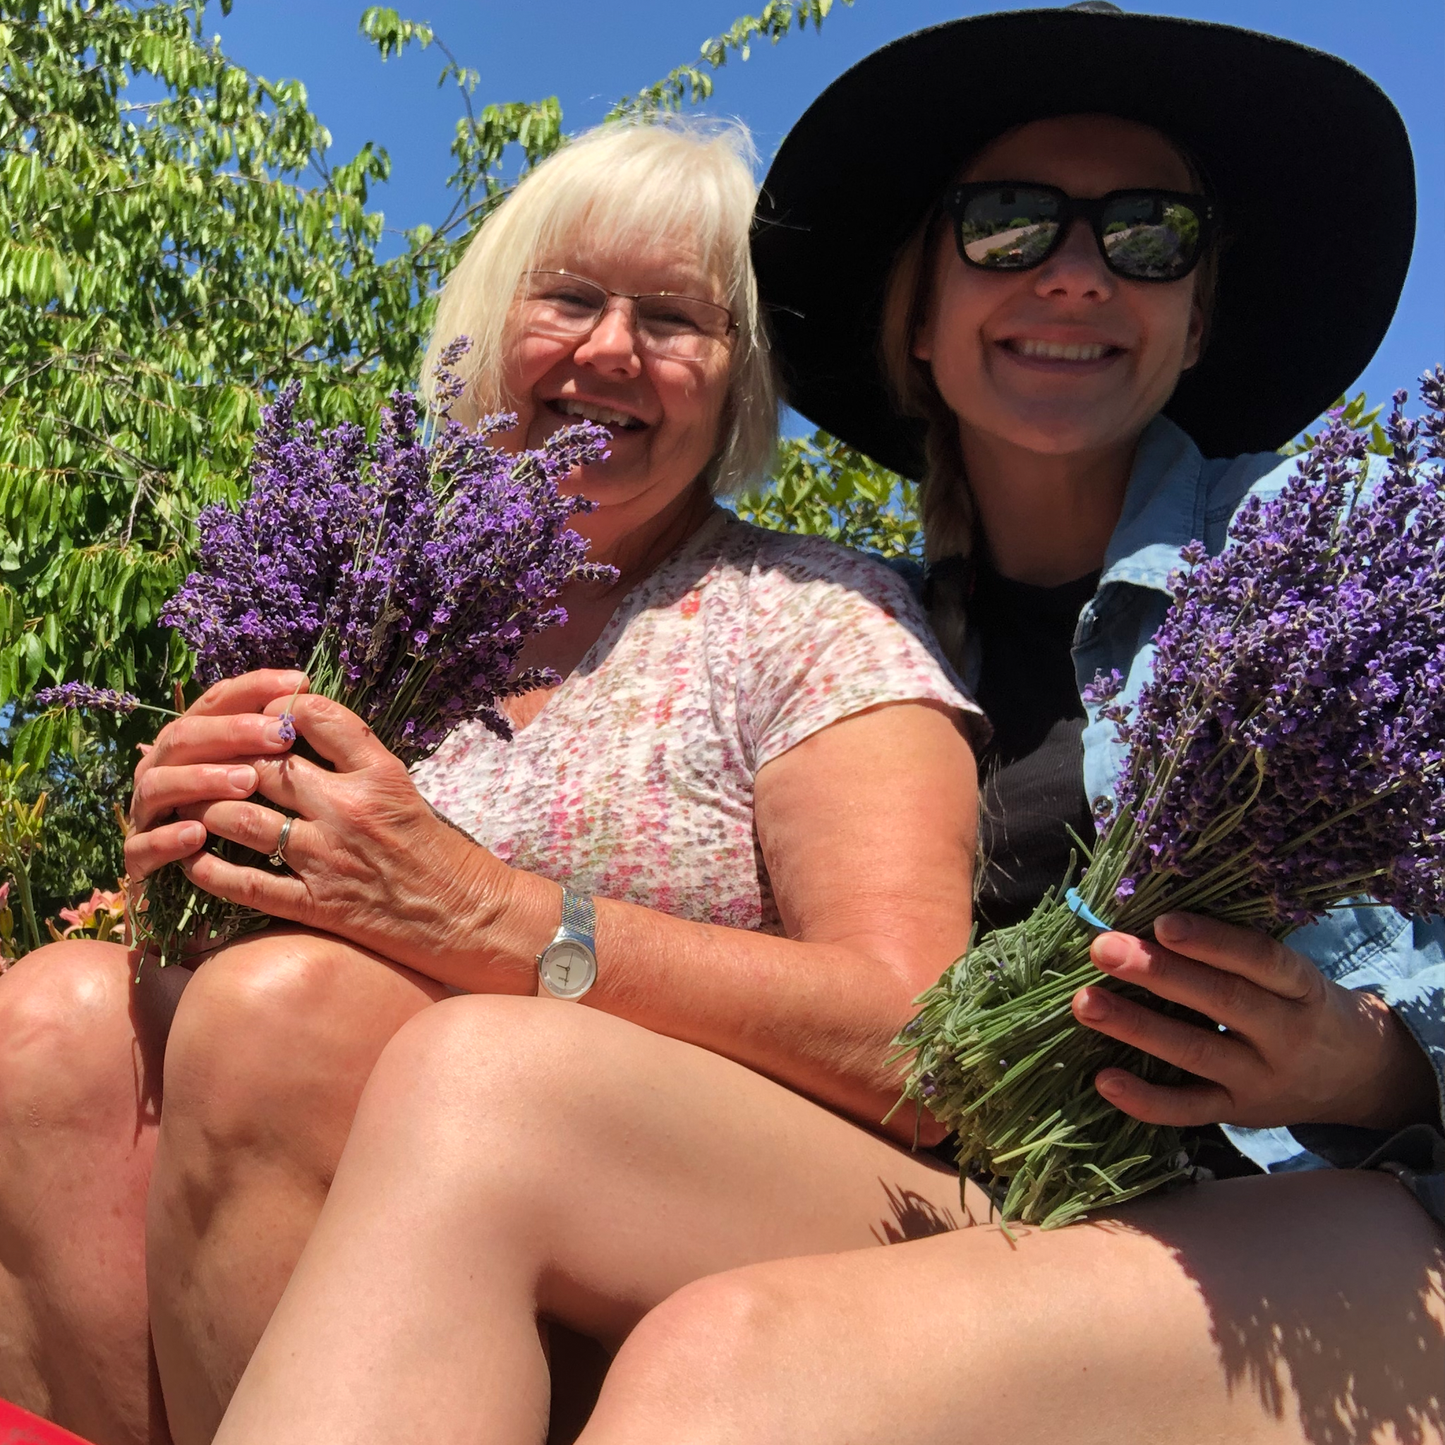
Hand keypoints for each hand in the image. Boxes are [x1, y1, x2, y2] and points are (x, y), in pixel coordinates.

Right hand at [126, 670, 309, 881]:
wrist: (207, 901)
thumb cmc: (249, 826)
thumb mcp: (268, 778)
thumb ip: (278, 742)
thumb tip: (312, 698)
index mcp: (193, 742)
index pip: (216, 701)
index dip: (255, 687)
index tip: (298, 682)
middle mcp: (164, 768)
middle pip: (186, 736)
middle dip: (232, 732)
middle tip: (279, 735)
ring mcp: (147, 812)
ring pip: (160, 784)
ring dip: (201, 780)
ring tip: (246, 782)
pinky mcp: (138, 858)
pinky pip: (143, 846)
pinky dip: (168, 838)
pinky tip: (198, 835)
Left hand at [172, 693, 541, 989]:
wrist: (471, 917)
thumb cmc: (443, 855)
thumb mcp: (408, 793)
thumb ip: (358, 767)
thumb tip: (304, 743)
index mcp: (379, 775)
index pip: (319, 717)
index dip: (281, 707)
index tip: (265, 710)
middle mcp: (349, 810)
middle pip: (266, 766)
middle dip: (228, 757)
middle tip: (205, 756)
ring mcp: (328, 858)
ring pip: (241, 819)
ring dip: (208, 808)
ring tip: (192, 802)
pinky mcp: (317, 905)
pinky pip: (246, 885)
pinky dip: (210, 870)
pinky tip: (194, 859)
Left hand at [1071, 912, 1436, 1132]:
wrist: (1360, 1077)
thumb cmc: (1303, 1005)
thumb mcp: (1292, 975)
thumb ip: (1236, 953)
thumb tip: (1149, 918)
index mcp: (1302, 988)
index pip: (1260, 959)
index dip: (1211, 940)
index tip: (1161, 922)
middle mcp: (1286, 1034)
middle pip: (1221, 1001)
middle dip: (1158, 973)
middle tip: (1103, 948)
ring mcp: (1262, 1079)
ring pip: (1196, 1052)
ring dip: (1135, 1027)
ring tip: (1085, 1004)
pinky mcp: (1239, 1113)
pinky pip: (1189, 1110)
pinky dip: (1145, 1099)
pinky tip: (1103, 1078)